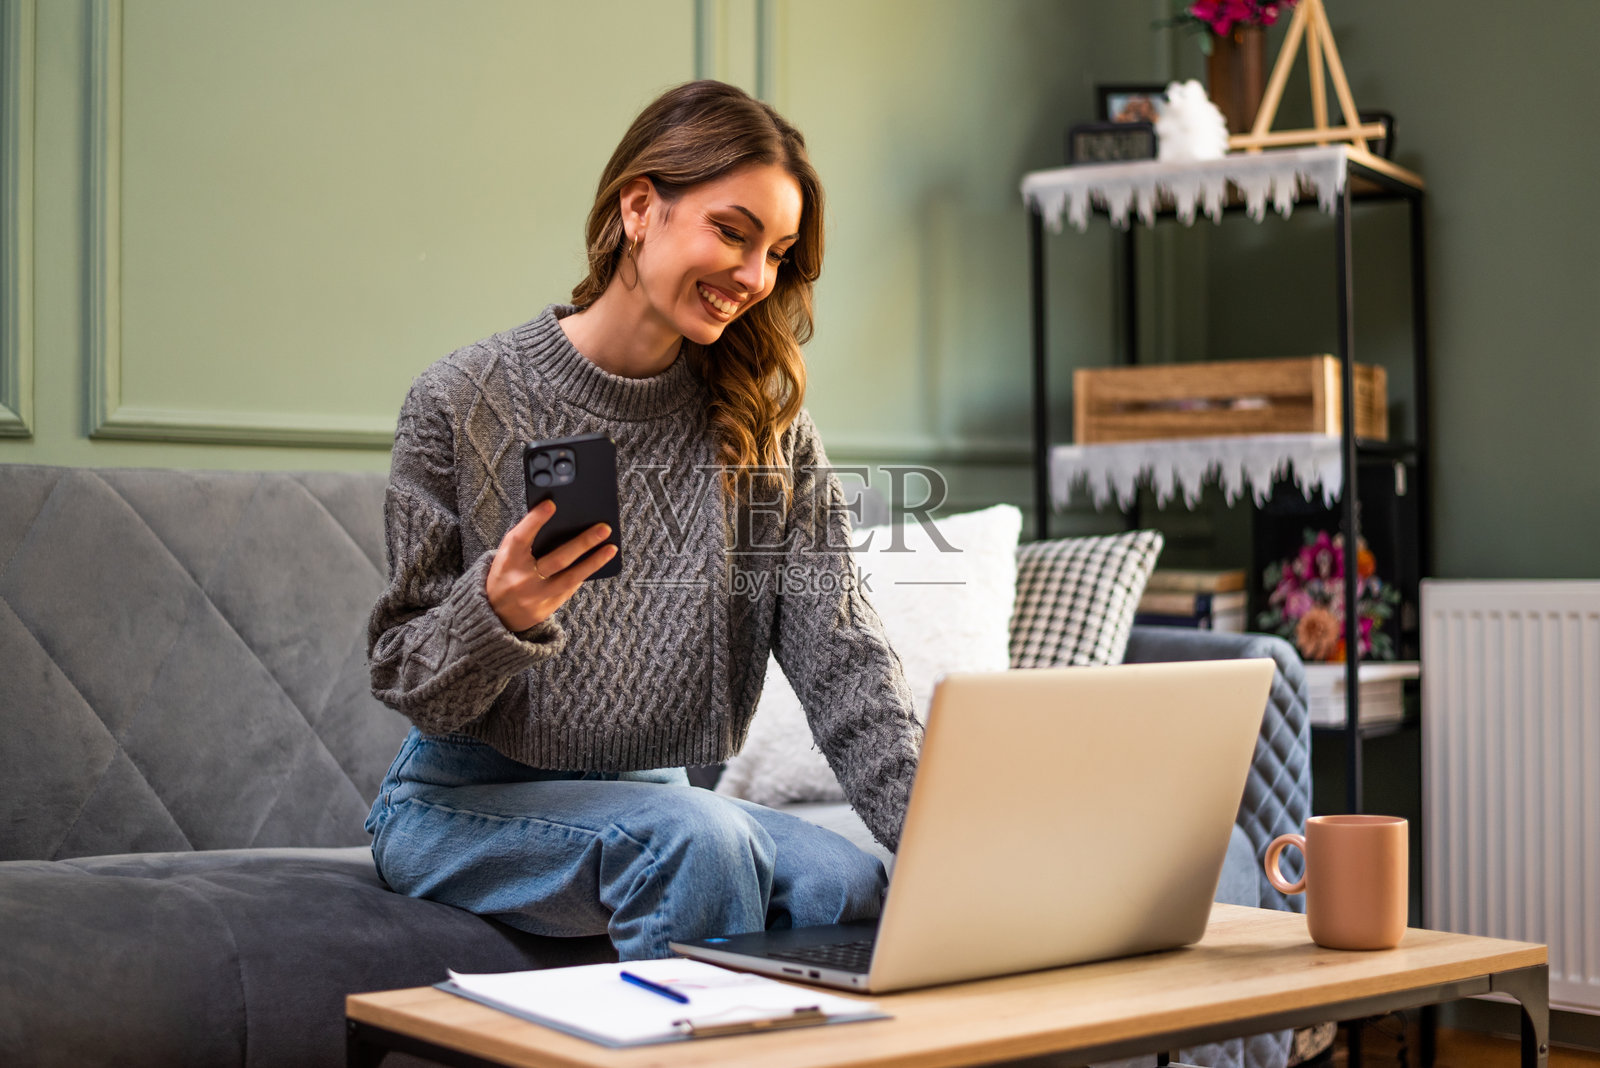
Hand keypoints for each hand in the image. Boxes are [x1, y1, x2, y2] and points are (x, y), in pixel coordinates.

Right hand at [485, 501, 616, 631]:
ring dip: (593, 562)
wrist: (494, 614)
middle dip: (583, 542)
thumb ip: (526, 538)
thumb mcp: (507, 555)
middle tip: (604, 528)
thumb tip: (558, 517)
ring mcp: (535, 596)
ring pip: (570, 578)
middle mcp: (521, 579)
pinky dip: (583, 574)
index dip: (535, 520)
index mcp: (507, 560)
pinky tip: (598, 562)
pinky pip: (569, 589)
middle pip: (557, 559)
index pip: (521, 537)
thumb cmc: (506, 573)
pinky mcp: (546, 608)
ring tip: (611, 548)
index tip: (552, 504)